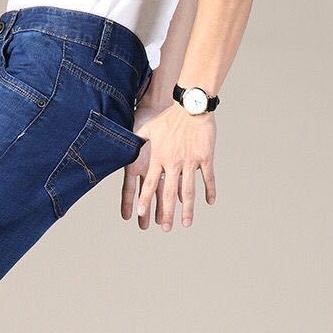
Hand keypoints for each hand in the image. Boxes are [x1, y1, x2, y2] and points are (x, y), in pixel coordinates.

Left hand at [125, 102, 216, 230]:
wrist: (189, 103)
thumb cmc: (166, 114)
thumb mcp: (147, 127)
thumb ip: (137, 140)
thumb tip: (123, 145)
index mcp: (158, 158)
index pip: (148, 184)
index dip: (145, 199)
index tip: (140, 213)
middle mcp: (172, 163)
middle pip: (168, 193)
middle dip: (166, 212)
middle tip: (165, 228)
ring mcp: (189, 161)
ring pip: (188, 190)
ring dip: (187, 209)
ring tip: (186, 223)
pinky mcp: (204, 157)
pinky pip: (207, 177)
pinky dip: (209, 190)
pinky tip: (210, 202)